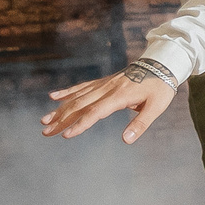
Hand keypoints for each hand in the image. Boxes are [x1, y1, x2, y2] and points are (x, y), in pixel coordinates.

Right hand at [42, 69, 177, 143]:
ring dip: (60, 109)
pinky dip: (67, 92)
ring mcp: (104, 84)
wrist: (161, 65)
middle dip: (62, 119)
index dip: (80, 124)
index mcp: (119, 96)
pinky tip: (53, 97)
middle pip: (80, 105)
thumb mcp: (156, 108)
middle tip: (45, 132)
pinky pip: (82, 87)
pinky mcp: (103, 82)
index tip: (66, 135)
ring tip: (44, 120)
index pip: (95, 112)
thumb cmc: (160, 88)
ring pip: (77, 97)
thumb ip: (141, 124)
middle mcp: (107, 89)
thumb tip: (126, 140)